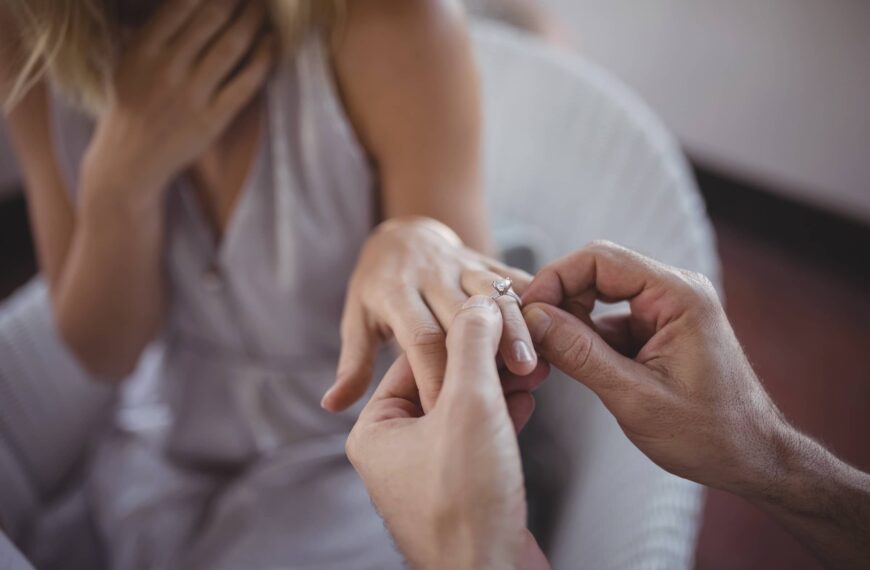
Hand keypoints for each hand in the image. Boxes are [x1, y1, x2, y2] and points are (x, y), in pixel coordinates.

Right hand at [81, 0, 274, 206]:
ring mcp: (191, 95)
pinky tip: (272, 43)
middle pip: (211, 18)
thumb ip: (152, 30)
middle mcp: (167, 68)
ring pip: (231, 46)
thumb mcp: (128, 61)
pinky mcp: (212, 119)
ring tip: (262, 7)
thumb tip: (184, 2)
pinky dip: (263, 60)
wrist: (130, 159)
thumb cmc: (132, 104)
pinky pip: (245, 84)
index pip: (181, 4)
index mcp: (143, 49)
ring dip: (252, 20)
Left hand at [322, 216, 538, 412]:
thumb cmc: (377, 290)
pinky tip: (554, 334)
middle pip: (462, 313)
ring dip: (515, 328)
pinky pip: (515, 278)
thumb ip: (354, 364)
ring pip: (494, 294)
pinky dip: (534, 304)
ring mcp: (462, 264)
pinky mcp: (488, 261)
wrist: (404, 235)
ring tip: (534, 367)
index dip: (435, 375)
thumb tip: (332, 405)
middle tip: (507, 388)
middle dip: (484, 350)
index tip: (449, 413)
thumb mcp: (357, 321)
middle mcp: (429, 275)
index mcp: (395, 292)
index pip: (420, 337)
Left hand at [347, 296, 548, 569]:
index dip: (462, 333)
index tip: (500, 316)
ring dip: (500, 385)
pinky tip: (527, 401)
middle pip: (442, 381)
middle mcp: (395, 449)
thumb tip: (481, 302)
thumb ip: (472, 346)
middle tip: (522, 344)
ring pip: (465, 408)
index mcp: (377, 429)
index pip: (416, 357)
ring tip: (532, 369)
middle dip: (487, 360)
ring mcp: (428, 471)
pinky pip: (478, 437)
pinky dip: (502, 416)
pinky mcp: (460, 487)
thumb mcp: (469, 406)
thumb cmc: (468, 501)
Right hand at [521, 241, 786, 496]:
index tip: (526, 310)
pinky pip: (608, 321)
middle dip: (559, 300)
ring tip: (548, 356)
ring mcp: (666, 310)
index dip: (556, 278)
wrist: (750, 458)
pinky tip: (573, 365)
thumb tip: (532, 319)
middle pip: (596, 272)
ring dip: (570, 323)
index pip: (600, 259)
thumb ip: (580, 354)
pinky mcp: (657, 330)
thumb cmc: (707, 433)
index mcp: (679, 295)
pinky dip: (585, 340)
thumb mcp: (634, 397)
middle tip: (530, 335)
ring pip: (598, 298)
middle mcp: (674, 291)